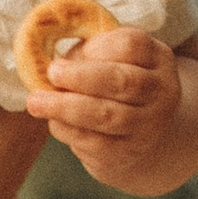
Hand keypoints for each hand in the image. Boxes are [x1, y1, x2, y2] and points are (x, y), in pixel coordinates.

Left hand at [27, 28, 183, 182]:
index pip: (132, 45)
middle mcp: (161, 91)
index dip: (101, 46)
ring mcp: (148, 125)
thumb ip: (87, 51)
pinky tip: (52, 120)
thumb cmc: (114, 83)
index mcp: (157, 57)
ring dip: (66, 107)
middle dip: (82, 77)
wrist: (138, 133)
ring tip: (36, 102)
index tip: (80, 49)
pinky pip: (94, 142)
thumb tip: (41, 56)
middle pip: (122, 81)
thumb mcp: (111, 58)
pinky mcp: (128, 153)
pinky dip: (68, 130)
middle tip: (52, 72)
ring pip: (106, 115)